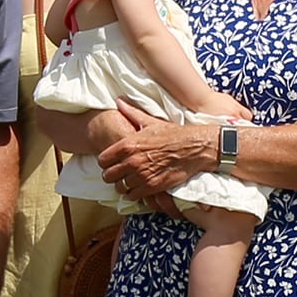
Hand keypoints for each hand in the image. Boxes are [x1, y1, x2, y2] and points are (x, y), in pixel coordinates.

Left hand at [97, 115, 214, 206]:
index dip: (106, 162)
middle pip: (108, 176)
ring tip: (130, 181)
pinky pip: (134, 195)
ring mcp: (142, 175)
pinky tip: (139, 188)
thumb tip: (119, 101)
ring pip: (120, 187)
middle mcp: (132, 161)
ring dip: (124, 185)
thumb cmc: (173, 134)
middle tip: (120, 174)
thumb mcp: (150, 122)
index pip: (102, 160)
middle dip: (112, 176)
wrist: (194, 147)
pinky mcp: (153, 186)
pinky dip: (135, 193)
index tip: (112, 162)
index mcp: (128, 144)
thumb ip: (131, 113)